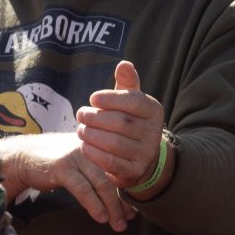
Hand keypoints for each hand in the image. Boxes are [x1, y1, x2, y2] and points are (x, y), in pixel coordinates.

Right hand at [0, 131, 130, 230]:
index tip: (133, 211)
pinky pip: (83, 189)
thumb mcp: (81, 163)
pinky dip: (94, 205)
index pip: (120, 171)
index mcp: (100, 146)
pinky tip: (100, 217)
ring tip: (118, 224)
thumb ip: (98, 173)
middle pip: (115, 177)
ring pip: (102, 184)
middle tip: (129, 220)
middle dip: (123, 202)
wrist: (22, 157)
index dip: (128, 192)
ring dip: (112, 207)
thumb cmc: (55, 163)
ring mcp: (77, 156)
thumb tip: (118, 197)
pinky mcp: (62, 167)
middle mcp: (93, 148)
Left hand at [75, 59, 166, 188]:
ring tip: (80, 130)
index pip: (132, 101)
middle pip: (120, 122)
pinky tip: (84, 146)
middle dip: (95, 118)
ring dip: (91, 135)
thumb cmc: (130, 122)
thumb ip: (127, 84)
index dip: (110, 99)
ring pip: (113, 142)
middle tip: (81, 114)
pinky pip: (110, 162)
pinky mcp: (133, 170)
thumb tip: (124, 64)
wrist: (143, 158)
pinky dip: (93, 153)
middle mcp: (153, 132)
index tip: (92, 99)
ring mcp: (145, 153)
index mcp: (154, 111)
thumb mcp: (132, 102)